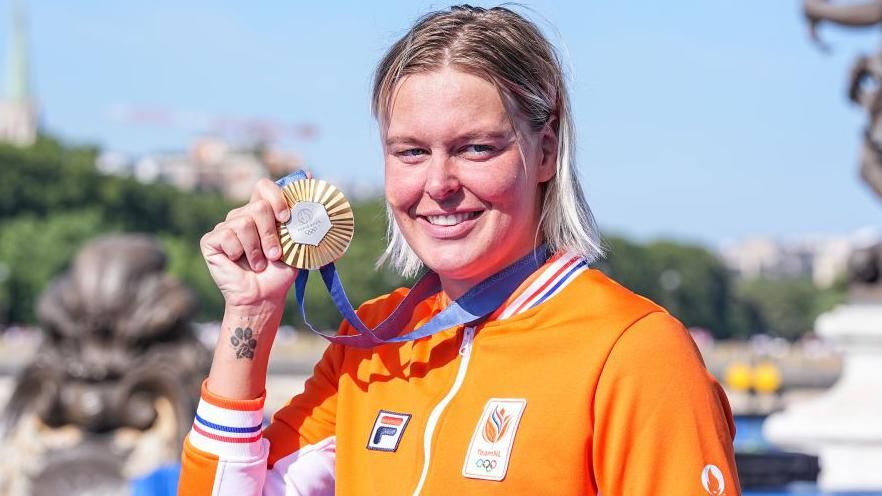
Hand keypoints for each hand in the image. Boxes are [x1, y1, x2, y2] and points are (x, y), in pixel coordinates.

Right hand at [200, 178, 296, 307]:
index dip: (276, 197)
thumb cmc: (280, 272)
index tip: (286, 217)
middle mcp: (242, 216)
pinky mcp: (211, 240)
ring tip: (259, 264)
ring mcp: (225, 227)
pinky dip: (238, 252)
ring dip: (256, 248)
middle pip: (258, 206)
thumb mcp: (297, 245)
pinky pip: (226, 235)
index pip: (264, 187)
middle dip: (271, 233)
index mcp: (262, 213)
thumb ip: (303, 219)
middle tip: (274, 254)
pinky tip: (239, 262)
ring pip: (244, 222)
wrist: (263, 297)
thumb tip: (312, 180)